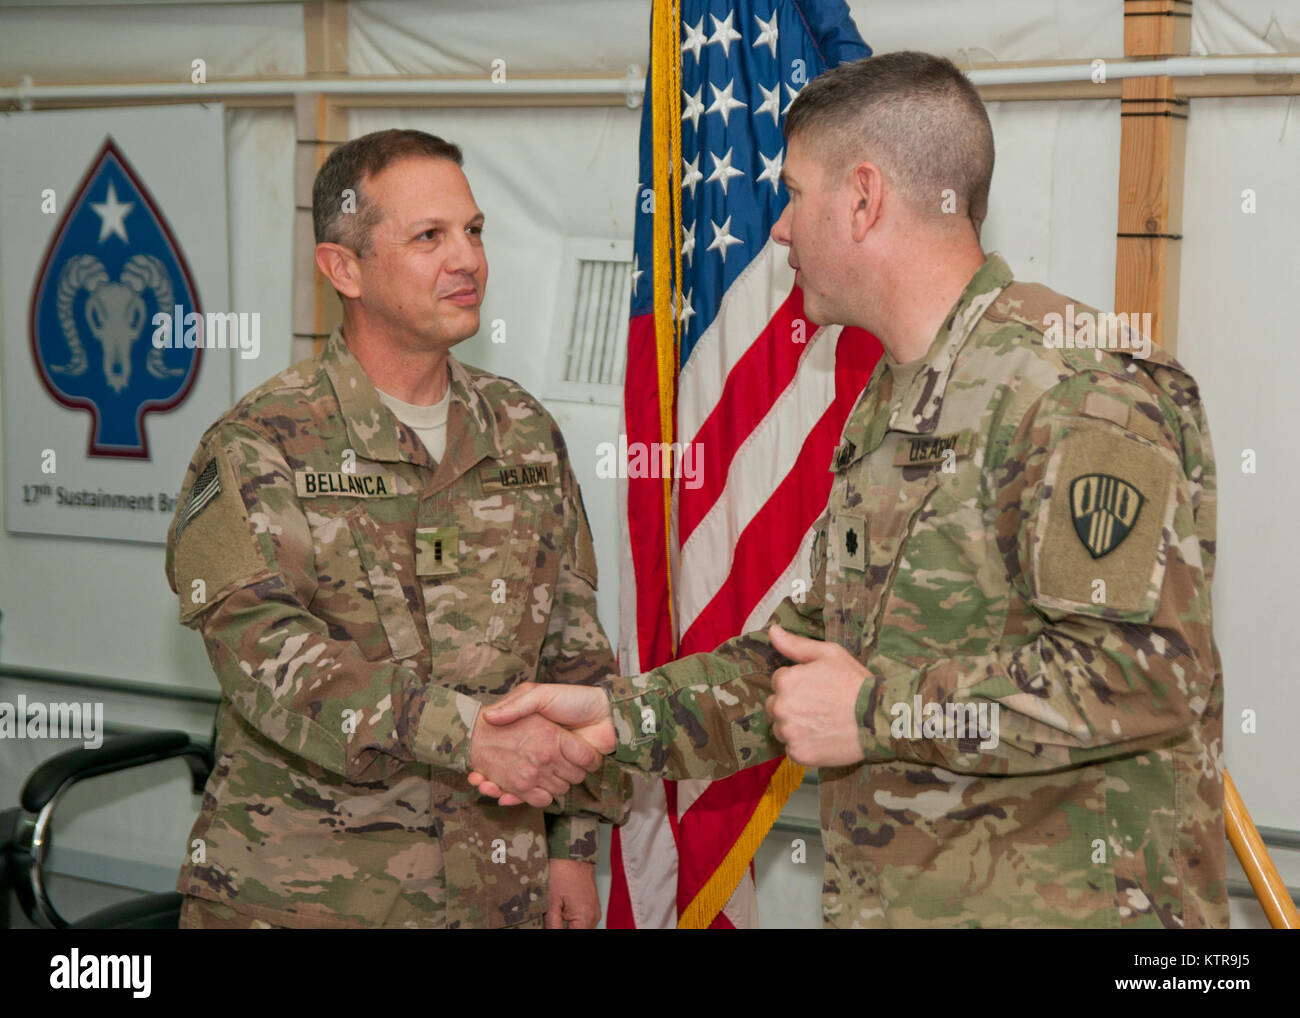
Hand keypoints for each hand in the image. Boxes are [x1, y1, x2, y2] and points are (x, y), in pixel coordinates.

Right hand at [469, 683, 615, 803]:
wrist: (606, 713)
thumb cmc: (573, 700)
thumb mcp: (540, 695)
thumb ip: (517, 706)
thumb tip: (488, 716)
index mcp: (531, 734)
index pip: (502, 751)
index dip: (486, 760)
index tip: (472, 766)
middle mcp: (538, 752)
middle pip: (507, 772)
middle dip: (490, 778)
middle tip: (476, 779)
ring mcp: (549, 766)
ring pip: (521, 786)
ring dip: (503, 788)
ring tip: (485, 786)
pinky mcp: (563, 776)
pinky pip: (539, 794)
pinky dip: (522, 797)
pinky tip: (503, 795)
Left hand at [546, 859, 600, 928]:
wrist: (572, 852)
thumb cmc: (562, 872)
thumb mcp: (551, 902)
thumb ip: (552, 925)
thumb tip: (551, 932)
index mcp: (585, 918)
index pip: (571, 936)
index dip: (558, 931)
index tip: (552, 924)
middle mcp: (593, 917)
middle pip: (577, 932)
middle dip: (563, 928)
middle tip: (552, 917)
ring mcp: (594, 910)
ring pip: (579, 926)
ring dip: (568, 925)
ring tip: (556, 911)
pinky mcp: (592, 904)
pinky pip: (582, 918)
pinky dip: (572, 918)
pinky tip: (562, 909)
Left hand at [765, 624, 868, 766]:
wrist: (878, 718)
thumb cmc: (855, 683)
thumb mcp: (829, 654)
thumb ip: (796, 644)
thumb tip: (772, 631)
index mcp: (786, 681)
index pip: (779, 682)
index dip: (799, 684)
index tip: (818, 688)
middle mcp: (781, 707)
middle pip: (775, 706)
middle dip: (792, 705)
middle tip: (819, 707)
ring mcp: (789, 733)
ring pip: (781, 729)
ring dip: (795, 726)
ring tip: (822, 723)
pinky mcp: (799, 754)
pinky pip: (792, 749)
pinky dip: (804, 745)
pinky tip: (823, 738)